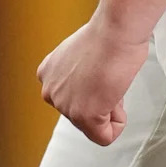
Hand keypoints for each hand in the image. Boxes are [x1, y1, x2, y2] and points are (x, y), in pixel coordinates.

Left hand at [37, 15, 148, 145]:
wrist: (115, 30)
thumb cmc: (108, 34)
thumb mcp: (81, 55)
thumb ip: (78, 75)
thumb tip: (91, 85)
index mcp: (47, 74)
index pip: (73, 98)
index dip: (94, 87)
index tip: (99, 69)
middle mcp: (51, 91)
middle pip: (83, 114)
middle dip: (102, 100)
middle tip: (107, 75)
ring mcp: (65, 106)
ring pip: (96, 125)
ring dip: (110, 107)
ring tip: (110, 80)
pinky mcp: (84, 117)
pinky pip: (105, 136)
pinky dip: (118, 122)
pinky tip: (115, 94)